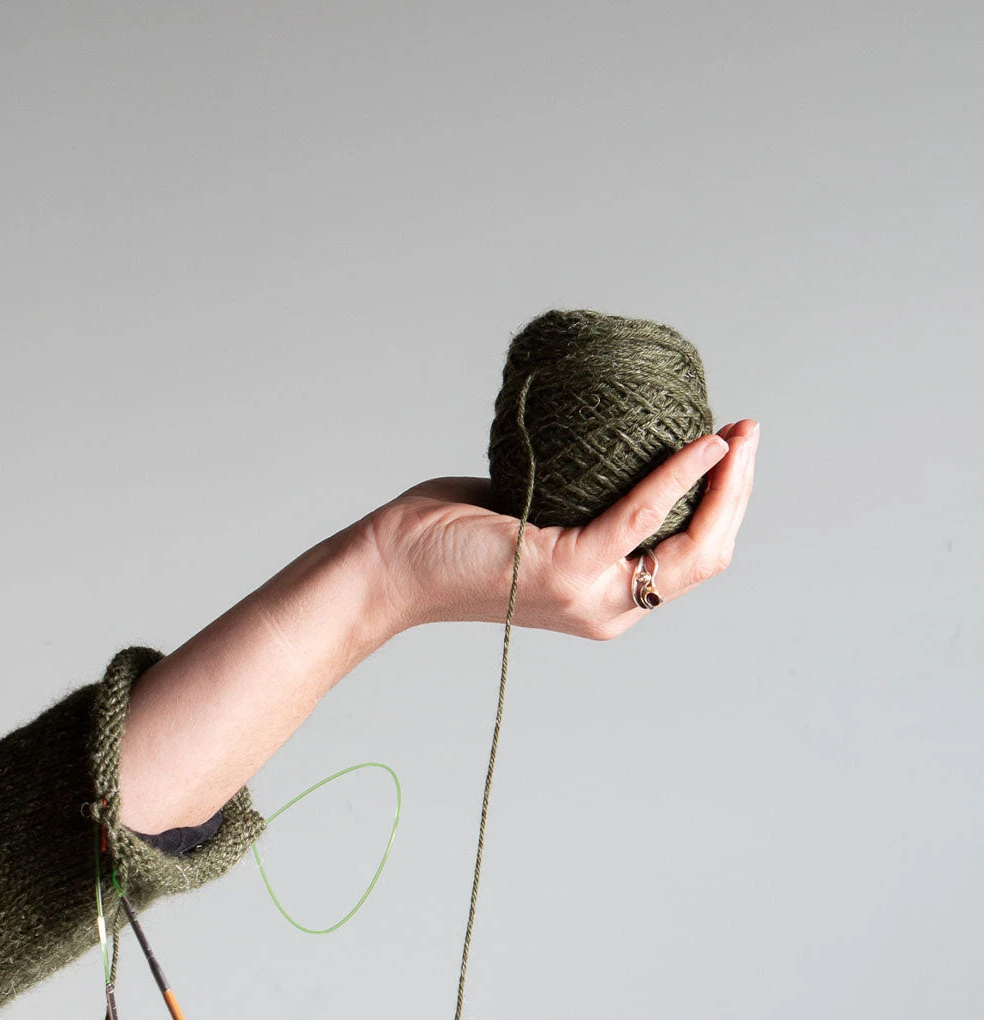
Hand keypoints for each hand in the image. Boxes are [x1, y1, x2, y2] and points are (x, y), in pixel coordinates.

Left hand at [359, 420, 758, 639]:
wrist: (389, 568)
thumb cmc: (449, 538)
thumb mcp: (532, 520)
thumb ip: (578, 503)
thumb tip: (608, 446)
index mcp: (605, 602)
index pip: (689, 562)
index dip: (721, 509)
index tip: (728, 451)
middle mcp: (609, 609)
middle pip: (705, 557)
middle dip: (740, 494)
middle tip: (748, 434)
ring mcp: (591, 595)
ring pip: (690, 545)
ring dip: (726, 484)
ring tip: (737, 434)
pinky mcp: (566, 568)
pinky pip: (641, 515)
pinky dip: (679, 475)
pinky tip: (701, 443)